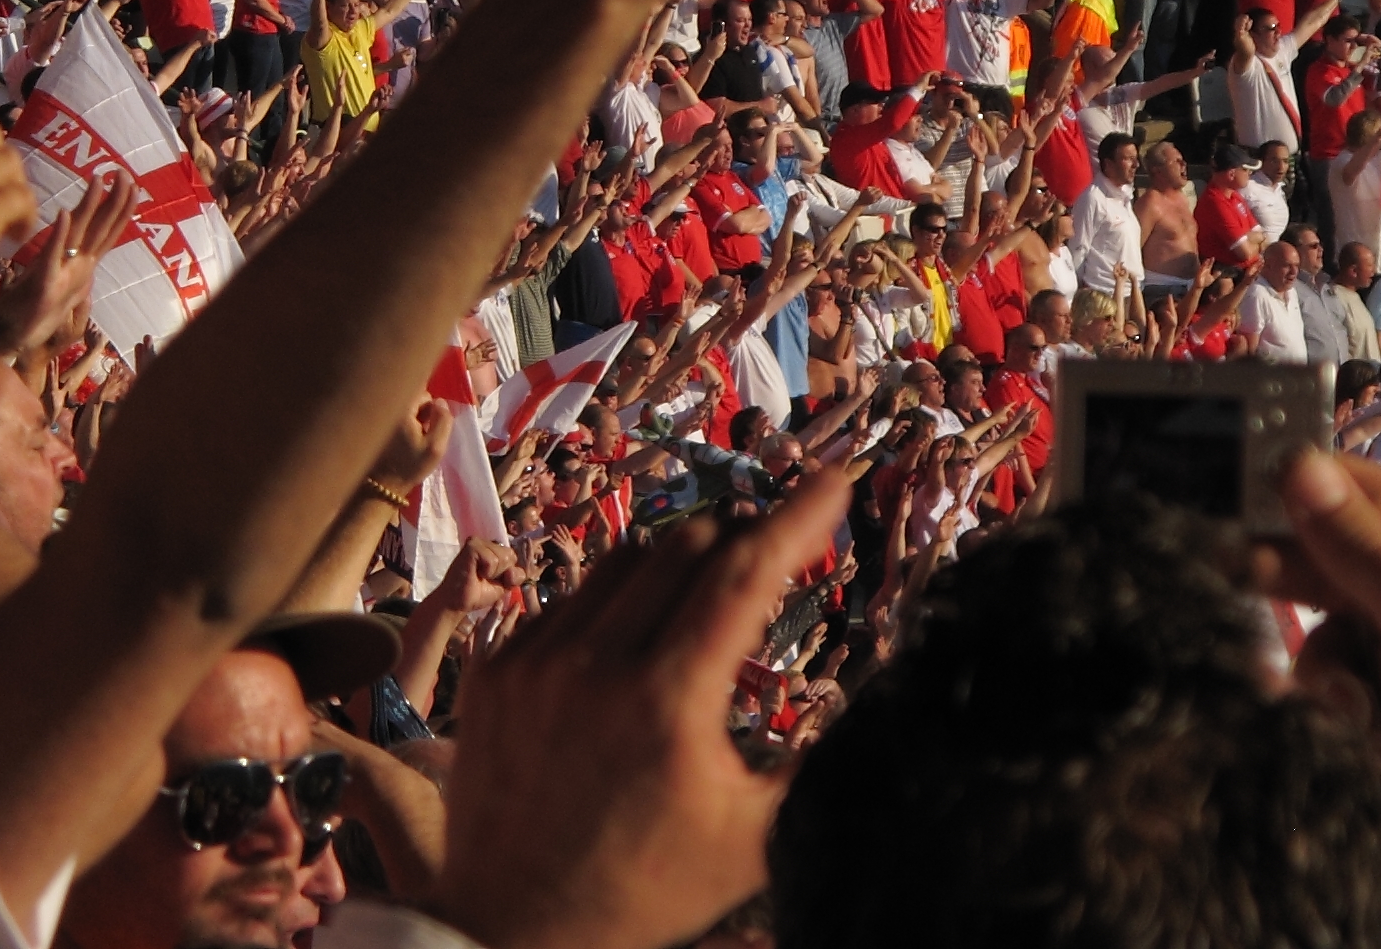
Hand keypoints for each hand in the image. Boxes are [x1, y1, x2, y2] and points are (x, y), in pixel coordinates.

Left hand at [1, 169, 133, 355]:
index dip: (121, 209)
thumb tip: (72, 241)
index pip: (107, 233)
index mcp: (82, 268)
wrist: (7, 341)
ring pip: (83, 237)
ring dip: (92, 207)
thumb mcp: (52, 281)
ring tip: (98, 180)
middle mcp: (78, 271)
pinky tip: (64, 214)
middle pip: (103, 231)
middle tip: (126, 174)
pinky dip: (60, 235)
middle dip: (116, 202)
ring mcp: (63, 279)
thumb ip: (65, 259)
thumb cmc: (27, 311)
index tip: (132, 183)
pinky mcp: (44, 288)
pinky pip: (53, 256)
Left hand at [426, 466, 854, 948]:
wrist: (517, 928)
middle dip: (741, 540)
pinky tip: (631, 645)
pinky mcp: (498, 668)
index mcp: (668, 702)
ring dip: (678, 563)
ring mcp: (537, 660)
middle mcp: (596, 664)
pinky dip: (615, 604)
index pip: (746, 572)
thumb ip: (820, 762)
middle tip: (771, 559)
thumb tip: (883, 694)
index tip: (836, 478)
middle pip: (688, 546)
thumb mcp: (754, 837)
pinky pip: (571, 599)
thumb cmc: (648, 888)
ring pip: (626, 559)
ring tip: (704, 603)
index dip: (799, 517)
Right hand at [1262, 450, 1380, 870]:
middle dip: (1302, 570)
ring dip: (1329, 658)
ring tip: (1342, 697)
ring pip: (1332, 624)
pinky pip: (1336, 679)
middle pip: (1350, 560)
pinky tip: (1349, 724)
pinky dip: (1335, 699)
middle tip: (1235, 564)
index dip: (1322, 484)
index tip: (1254, 474)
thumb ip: (1358, 544)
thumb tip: (1298, 462)